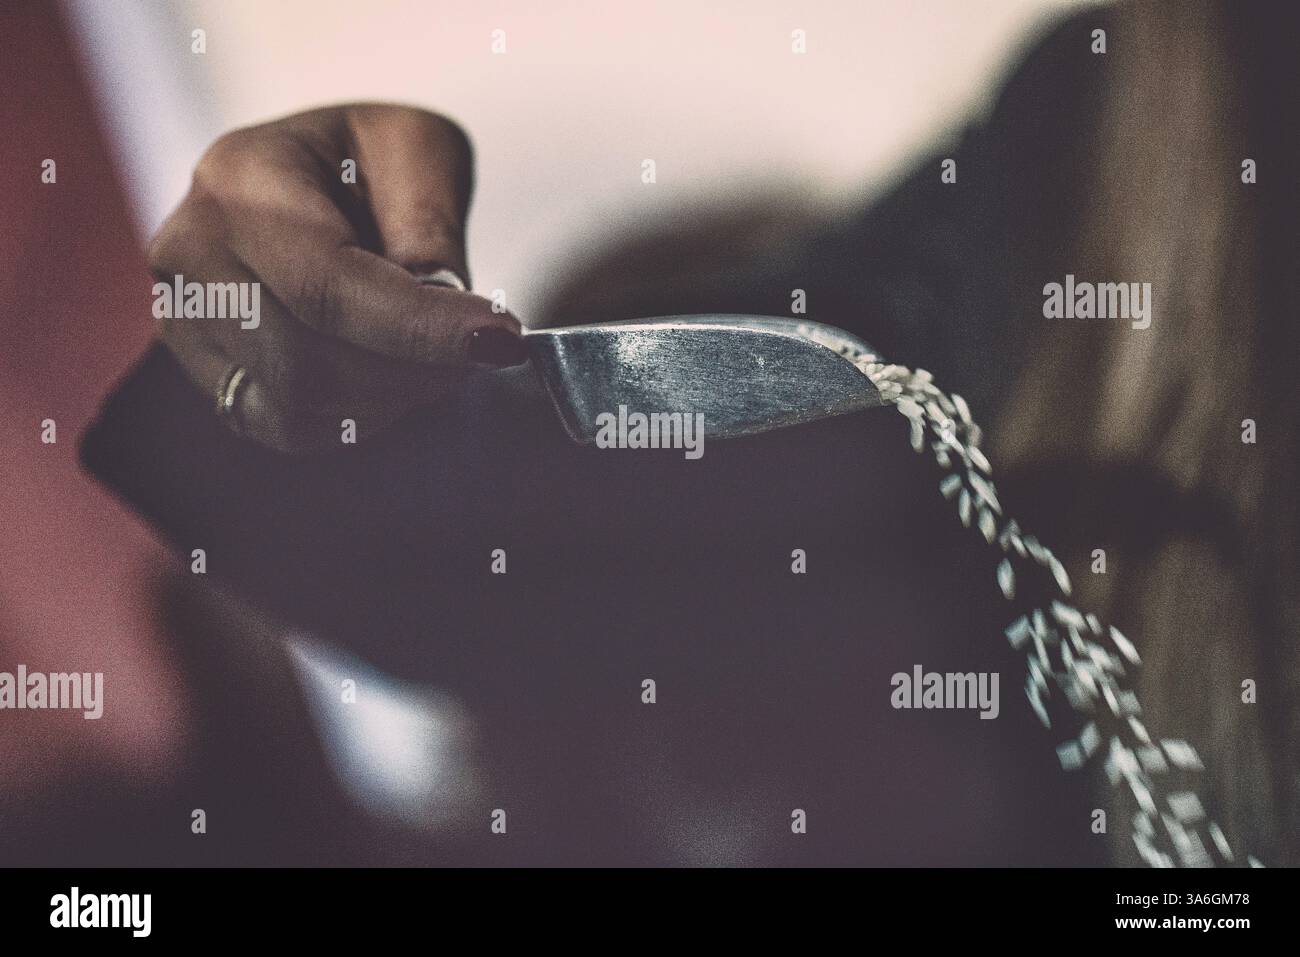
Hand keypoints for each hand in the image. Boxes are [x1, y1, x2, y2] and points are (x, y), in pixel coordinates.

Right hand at [148, 103, 525, 452]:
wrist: (309, 176)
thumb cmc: (368, 158)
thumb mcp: (418, 151)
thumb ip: (427, 225)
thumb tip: (438, 304)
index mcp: (240, 179)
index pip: (328, 285)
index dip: (420, 328)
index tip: (501, 344)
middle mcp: (192, 250)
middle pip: (307, 362)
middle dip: (412, 371)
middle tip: (479, 351)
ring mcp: (183, 317)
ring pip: (295, 405)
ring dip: (388, 399)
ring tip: (433, 359)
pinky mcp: (200, 367)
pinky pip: (280, 426)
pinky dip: (351, 418)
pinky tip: (388, 380)